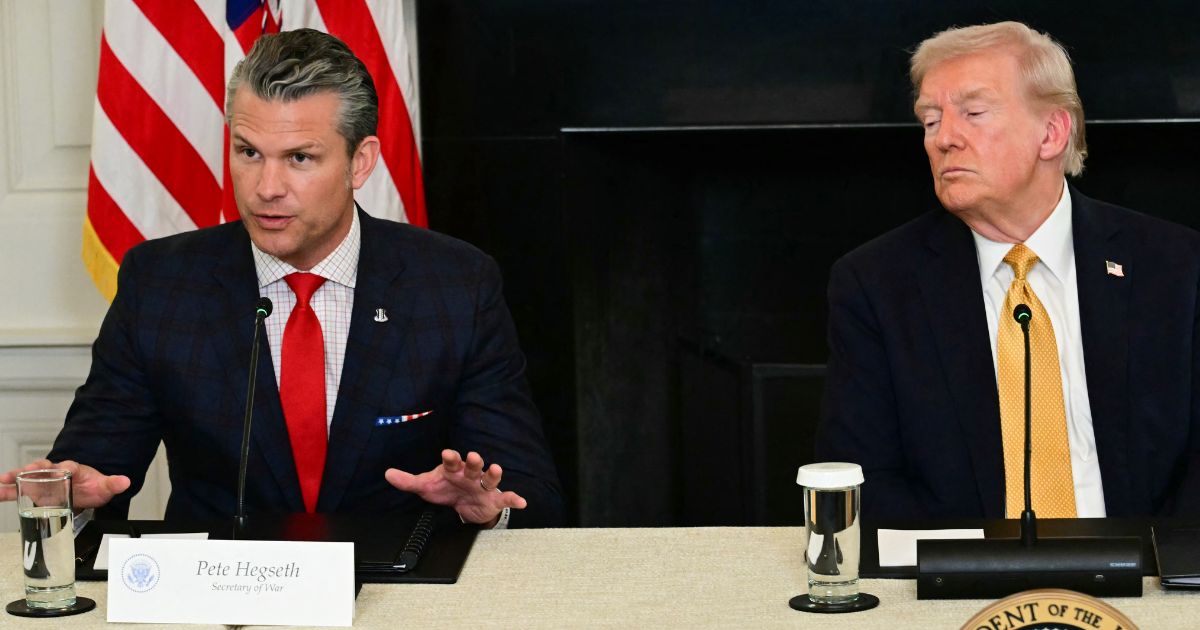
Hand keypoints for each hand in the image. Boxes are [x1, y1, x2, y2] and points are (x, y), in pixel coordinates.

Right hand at [0, 459, 130, 508]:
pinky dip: (6, 491)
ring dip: (14, 478)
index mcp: (74, 469)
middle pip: (43, 467)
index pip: (70, 466)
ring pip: (27, 476)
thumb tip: (125, 481)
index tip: (63, 470)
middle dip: (33, 468)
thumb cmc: (92, 486)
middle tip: (25, 471)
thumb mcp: (104, 487)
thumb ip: (113, 484)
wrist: (85, 492)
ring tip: (1, 481)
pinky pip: (17, 490)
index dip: (66, 467)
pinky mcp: (33, 491)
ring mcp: (43, 481)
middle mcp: (55, 472)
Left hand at [385, 449, 526, 526]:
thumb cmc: (447, 490)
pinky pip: (506, 498)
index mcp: (454, 469)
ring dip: (494, 473)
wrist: (465, 506)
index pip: (452, 461)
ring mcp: (483, 486)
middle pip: (474, 465)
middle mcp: (471, 474)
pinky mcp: (494, 499)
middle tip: (473, 456)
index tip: (447, 453)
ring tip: (497, 469)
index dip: (450, 457)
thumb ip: (408, 481)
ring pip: (490, 477)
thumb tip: (388, 474)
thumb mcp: (427, 486)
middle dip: (474, 461)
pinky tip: (521, 501)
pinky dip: (514, 499)